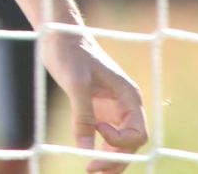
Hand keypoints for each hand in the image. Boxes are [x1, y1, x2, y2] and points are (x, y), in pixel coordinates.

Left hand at [44, 30, 147, 171]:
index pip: (137, 133)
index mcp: (128, 96)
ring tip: (91, 170)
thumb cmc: (70, 52)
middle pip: (130, 144)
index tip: (97, 130)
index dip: (119, 142)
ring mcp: (113, 109)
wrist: (60, 36)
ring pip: (120, 144)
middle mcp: (125, 105)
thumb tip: (84, 149)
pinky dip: (100, 150)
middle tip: (91, 169)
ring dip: (109, 159)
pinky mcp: (99, 110)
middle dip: (115, 160)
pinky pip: (106, 137)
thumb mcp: (75, 82)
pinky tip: (86, 155)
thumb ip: (81, 115)